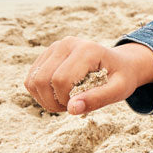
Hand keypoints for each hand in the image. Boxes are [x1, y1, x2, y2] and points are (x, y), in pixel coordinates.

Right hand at [24, 37, 152, 114]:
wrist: (121, 63)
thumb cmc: (122, 77)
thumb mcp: (119, 90)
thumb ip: (98, 99)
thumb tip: (72, 109)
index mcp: (86, 50)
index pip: (61, 80)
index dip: (66, 100)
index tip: (81, 105)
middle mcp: (67, 44)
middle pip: (42, 80)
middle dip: (53, 102)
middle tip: (72, 106)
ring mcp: (55, 47)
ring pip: (33, 80)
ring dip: (45, 99)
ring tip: (66, 101)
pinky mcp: (47, 54)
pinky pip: (31, 79)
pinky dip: (40, 93)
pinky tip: (58, 95)